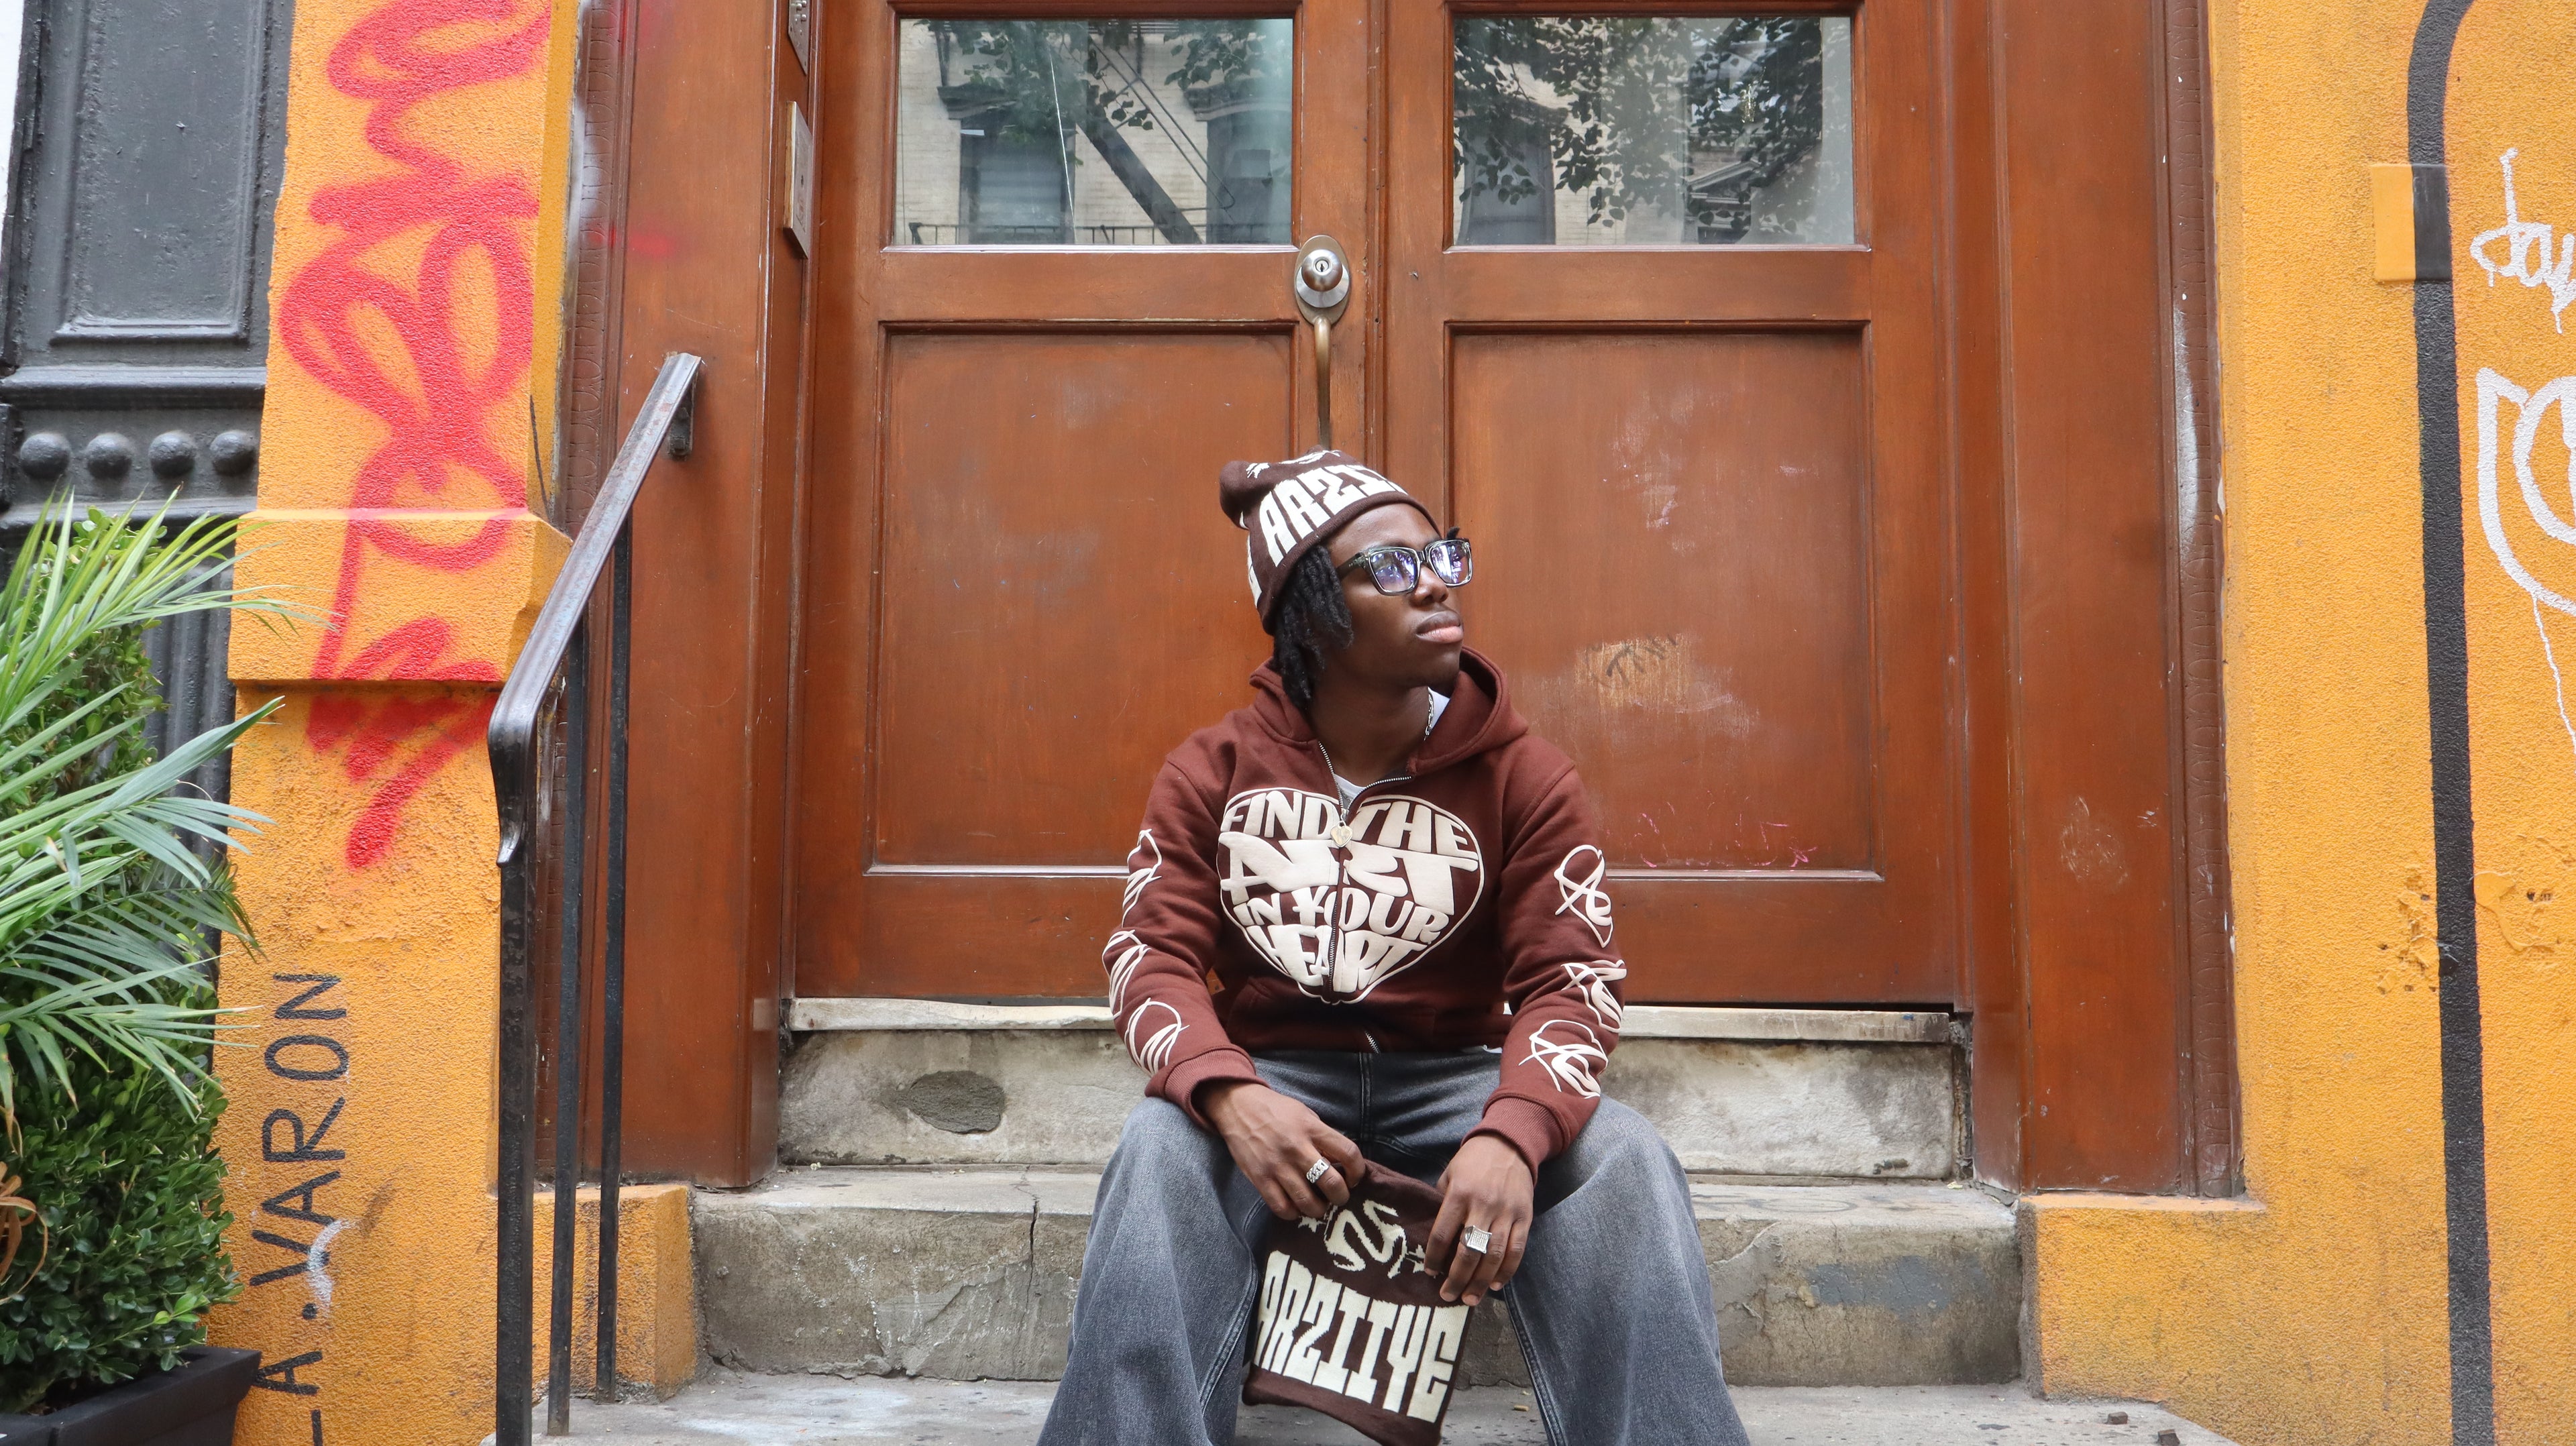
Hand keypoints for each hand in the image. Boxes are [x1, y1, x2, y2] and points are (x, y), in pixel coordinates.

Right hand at [1203, 1081, 1365, 1221]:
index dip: (1358, 1171)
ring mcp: (1278, 1166)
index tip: (1354, 1178)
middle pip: (1332, 1184)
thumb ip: (1322, 1137)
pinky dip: (1294, 1214)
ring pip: (1308, 1202)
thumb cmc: (1277, 1110)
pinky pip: (1282, 1208)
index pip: (1348, 1153)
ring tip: (1318, 1205)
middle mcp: (1297, 1149)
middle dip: (1341, 1196)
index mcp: (1313, 1129)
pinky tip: (1296, 1207)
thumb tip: (1339, 1164)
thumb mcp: (1306, 1115)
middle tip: (1338, 1196)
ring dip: (1319, 1209)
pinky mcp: (1260, 1179)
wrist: (1239, 1107)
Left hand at [1427, 1136, 1532, 1306]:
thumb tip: (1431, 1237)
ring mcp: (1506, 1212)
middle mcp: (1483, 1205)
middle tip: (1448, 1296)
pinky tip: (1496, 1284)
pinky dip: (1507, 1270)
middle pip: (1469, 1251)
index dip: (1435, 1258)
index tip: (1430, 1272)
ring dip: (1481, 1282)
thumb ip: (1441, 1203)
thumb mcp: (1449, 1175)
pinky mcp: (1525, 1217)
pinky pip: (1517, 1250)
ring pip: (1494, 1256)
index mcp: (1459, 1194)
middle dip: (1457, 1278)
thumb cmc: (1472, 1162)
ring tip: (1471, 1299)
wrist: (1509, 1144)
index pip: (1443, 1234)